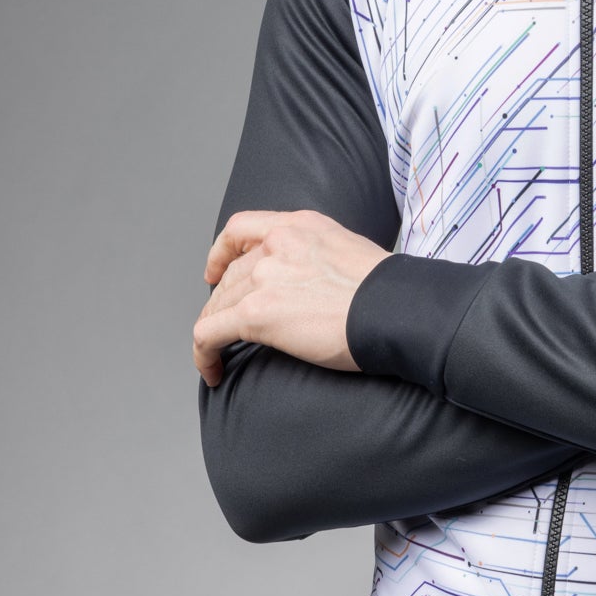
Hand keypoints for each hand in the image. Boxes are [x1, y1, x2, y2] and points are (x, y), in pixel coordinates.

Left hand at [193, 209, 390, 386]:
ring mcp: (264, 277)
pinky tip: (213, 370)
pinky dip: (203, 354)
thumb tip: (307, 281)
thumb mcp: (346, 248)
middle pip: (229, 274)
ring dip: (214, 330)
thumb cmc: (384, 289)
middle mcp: (277, 244)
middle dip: (223, 302)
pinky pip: (208, 334)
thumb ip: (315, 253)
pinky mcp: (256, 313)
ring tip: (219, 355)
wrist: (392, 308)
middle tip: (229, 328)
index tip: (216, 271)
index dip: (221, 251)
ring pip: (217, 305)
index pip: (242, 227)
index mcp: (300, 225)